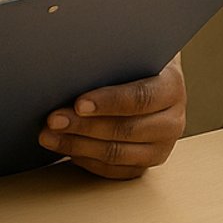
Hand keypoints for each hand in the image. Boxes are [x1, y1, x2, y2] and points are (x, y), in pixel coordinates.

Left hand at [39, 55, 186, 179]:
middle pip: (126, 129)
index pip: (141, 98)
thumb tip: (79, 62)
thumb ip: (113, 58)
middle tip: (54, 120)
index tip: (78, 103)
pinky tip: (65, 149)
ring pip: (117, 154)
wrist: (149, 79)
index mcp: (172, 87)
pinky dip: (86, 160)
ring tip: (50, 136)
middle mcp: (173, 121)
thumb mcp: (130, 52)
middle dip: (84, 126)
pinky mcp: (144, 164)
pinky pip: (113, 171)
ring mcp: (160, 147)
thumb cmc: (133, 62)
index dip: (109, 102)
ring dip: (78, 146)